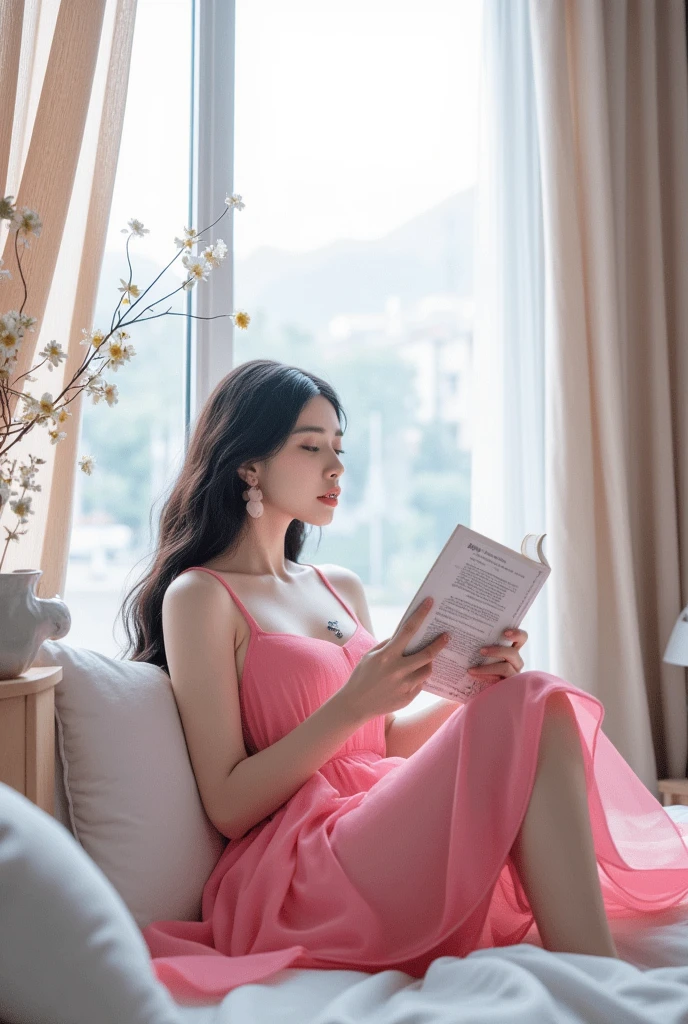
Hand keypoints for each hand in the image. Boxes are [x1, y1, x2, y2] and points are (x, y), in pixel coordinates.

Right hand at [337, 596, 449, 722]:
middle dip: (439, 644)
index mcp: (387, 655)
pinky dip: (418, 678)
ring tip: (426, 660)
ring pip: (427, 670)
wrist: (355, 704)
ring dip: (428, 663)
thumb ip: (388, 645)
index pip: (408, 630)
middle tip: (446, 637)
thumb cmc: (362, 676)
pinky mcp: (408, 698)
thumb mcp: (371, 656)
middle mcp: (397, 670)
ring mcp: (404, 685)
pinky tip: (411, 677)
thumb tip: (405, 635)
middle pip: (427, 654)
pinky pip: (420, 684)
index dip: (420, 615)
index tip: (430, 603)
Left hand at [467, 628, 527, 684]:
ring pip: (506, 667)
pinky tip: (473, 674)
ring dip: (487, 668)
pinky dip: (485, 676)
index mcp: (510, 649)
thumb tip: (452, 633)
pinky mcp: (508, 686)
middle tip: (481, 650)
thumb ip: (474, 643)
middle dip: (499, 650)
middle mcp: (514, 661)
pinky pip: (499, 679)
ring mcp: (513, 675)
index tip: (504, 632)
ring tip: (471, 668)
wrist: (471, 689)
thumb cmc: (475, 666)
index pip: (521, 638)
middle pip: (514, 653)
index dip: (517, 633)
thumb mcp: (475, 653)